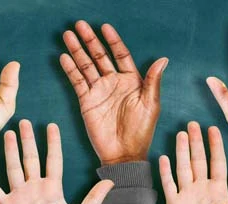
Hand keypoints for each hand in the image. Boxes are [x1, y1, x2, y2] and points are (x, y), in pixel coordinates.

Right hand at [59, 21, 167, 164]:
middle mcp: (113, 83)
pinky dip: (71, 69)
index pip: (120, 54)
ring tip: (68, 35)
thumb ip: (152, 81)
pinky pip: (77, 82)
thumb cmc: (141, 132)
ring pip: (86, 66)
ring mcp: (99, 91)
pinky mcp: (87, 102)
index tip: (105, 27)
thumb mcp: (151, 105)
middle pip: (99, 56)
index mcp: (131, 81)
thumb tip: (163, 59)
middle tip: (80, 25)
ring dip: (77, 51)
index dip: (113, 40)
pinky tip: (64, 57)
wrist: (123, 154)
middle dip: (90, 40)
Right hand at [159, 122, 227, 203]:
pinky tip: (164, 158)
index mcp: (218, 189)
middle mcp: (202, 188)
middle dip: (196, 142)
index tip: (213, 129)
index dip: (215, 146)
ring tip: (181, 134)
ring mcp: (187, 195)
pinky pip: (169, 184)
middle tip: (193, 124)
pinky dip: (166, 171)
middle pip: (198, 160)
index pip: (216, 162)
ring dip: (182, 151)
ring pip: (183, 167)